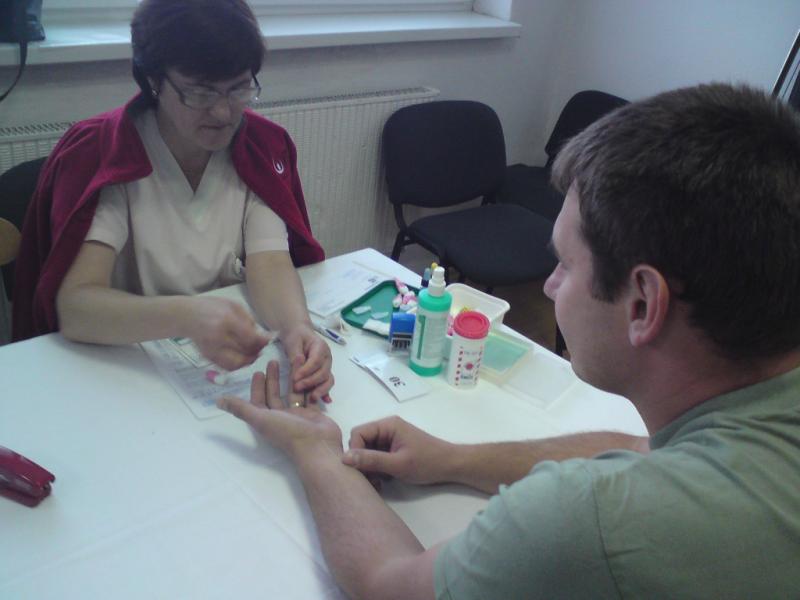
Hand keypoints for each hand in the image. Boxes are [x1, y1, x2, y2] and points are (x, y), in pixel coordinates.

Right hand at [187, 297, 270, 369]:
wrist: (185, 315)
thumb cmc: (211, 307)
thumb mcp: (232, 305)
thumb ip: (248, 320)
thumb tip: (262, 336)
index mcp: (226, 320)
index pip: (250, 337)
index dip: (262, 342)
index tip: (270, 340)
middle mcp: (218, 336)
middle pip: (245, 351)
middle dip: (258, 351)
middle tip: (264, 348)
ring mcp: (212, 348)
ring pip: (237, 363)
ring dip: (249, 361)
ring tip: (255, 354)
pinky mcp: (207, 356)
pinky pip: (227, 366)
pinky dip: (238, 365)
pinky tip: (244, 358)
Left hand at [217, 360, 342, 459]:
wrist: (317, 445)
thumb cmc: (288, 432)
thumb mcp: (261, 418)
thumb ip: (240, 408)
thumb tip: (217, 401)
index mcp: (266, 419)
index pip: (258, 400)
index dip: (257, 386)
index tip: (258, 371)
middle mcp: (281, 417)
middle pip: (275, 395)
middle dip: (274, 378)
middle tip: (274, 361)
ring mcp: (297, 416)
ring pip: (293, 393)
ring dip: (293, 378)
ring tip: (294, 363)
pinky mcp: (312, 414)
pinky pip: (308, 396)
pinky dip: (308, 386)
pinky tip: (308, 373)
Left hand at [280, 322, 333, 402]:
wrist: (298, 334)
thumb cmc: (295, 336)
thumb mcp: (293, 342)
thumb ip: (295, 356)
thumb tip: (297, 371)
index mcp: (321, 347)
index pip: (316, 361)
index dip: (306, 370)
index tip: (295, 378)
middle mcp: (327, 358)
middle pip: (323, 372)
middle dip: (311, 381)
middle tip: (297, 387)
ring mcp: (327, 366)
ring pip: (328, 379)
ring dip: (321, 389)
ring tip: (312, 398)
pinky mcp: (323, 374)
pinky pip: (326, 384)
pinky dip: (326, 392)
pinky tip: (325, 401)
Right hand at [342, 416, 454, 485]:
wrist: (451, 466)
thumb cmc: (427, 462)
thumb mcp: (397, 464)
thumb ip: (371, 460)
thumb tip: (344, 458)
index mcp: (387, 425)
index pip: (358, 433)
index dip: (355, 451)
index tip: (361, 470)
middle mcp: (386, 429)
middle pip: (361, 443)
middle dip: (362, 462)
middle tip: (371, 480)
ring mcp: (390, 439)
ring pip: (367, 452)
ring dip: (369, 468)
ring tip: (378, 483)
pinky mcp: (393, 450)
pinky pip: (376, 457)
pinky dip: (377, 469)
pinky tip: (383, 481)